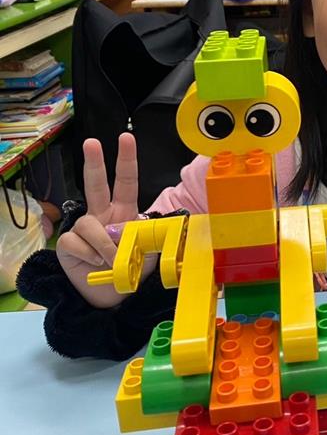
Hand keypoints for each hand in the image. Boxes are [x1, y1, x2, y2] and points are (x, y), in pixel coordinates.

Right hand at [56, 133, 151, 307]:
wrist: (112, 297)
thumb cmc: (131, 271)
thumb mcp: (148, 254)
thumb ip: (150, 239)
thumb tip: (151, 230)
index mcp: (124, 212)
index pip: (126, 182)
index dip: (126, 160)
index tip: (126, 137)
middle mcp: (102, 215)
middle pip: (96, 184)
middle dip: (94, 162)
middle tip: (92, 142)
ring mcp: (83, 228)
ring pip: (88, 223)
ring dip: (103, 243)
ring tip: (110, 259)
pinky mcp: (68, 244)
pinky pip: (76, 242)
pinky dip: (89, 254)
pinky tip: (94, 263)